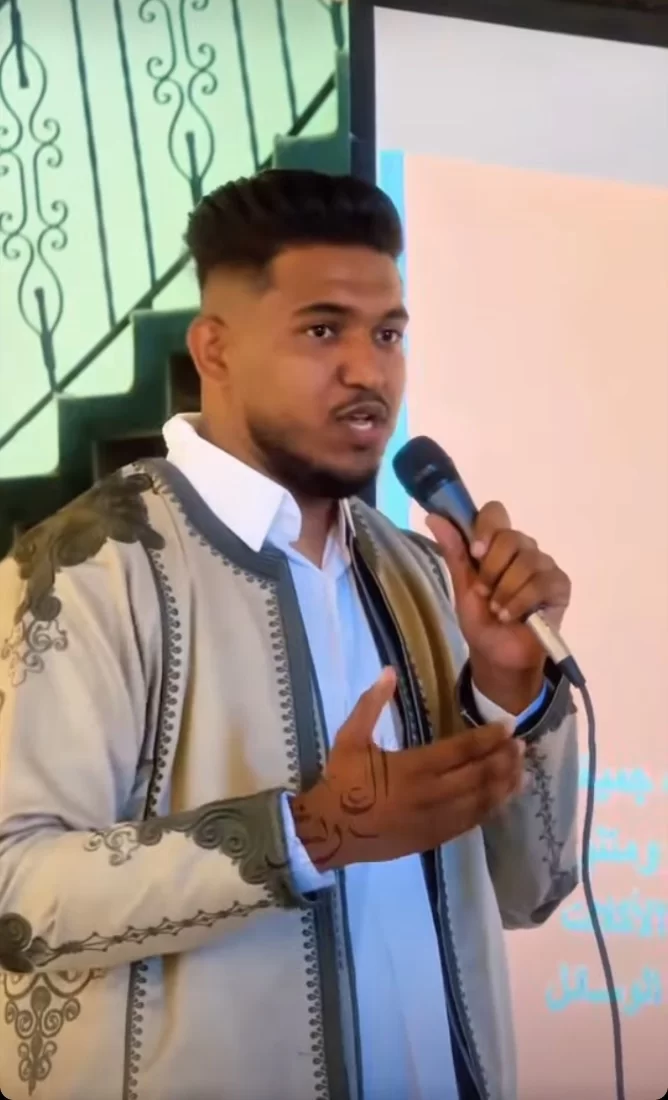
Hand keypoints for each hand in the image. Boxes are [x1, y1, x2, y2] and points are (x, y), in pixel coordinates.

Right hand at [291, 668, 524, 871]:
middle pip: (478, 776)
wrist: (330, 832)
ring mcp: (434, 820)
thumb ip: (371, 704)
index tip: (509, 728)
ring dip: (503, 786)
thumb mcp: (350, 737)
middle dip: (503, 760)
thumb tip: (389, 671)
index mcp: (412, 767)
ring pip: (479, 802)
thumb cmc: (341, 781)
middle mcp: (430, 795)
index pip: (461, 751)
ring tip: (522, 772)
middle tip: (522, 746)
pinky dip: (489, 810)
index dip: (488, 738)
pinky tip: (501, 800)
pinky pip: (468, 823)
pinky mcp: (433, 838)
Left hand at [426, 504, 570, 711]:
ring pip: (527, 560)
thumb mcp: (463, 587)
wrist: (498, 655)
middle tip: (483, 593)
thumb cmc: (481, 620)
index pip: (496, 513)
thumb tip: (433, 518)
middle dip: (491, 569)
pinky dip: (521, 601)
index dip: (486, 528)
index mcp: (497, 544)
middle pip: (511, 537)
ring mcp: (544, 565)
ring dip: (505, 590)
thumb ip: (454, 552)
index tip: (475, 553)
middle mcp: (524, 549)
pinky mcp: (559, 585)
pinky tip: (512, 616)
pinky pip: (542, 582)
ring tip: (496, 610)